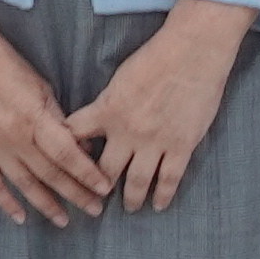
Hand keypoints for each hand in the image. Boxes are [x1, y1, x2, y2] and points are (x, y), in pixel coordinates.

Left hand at [67, 0, 252, 215]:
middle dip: (97, 186)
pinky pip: (170, 179)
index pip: (75, 137)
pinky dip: (163, 195)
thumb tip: (99, 120)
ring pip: (137, 182)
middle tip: (97, 197)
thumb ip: (108, 103)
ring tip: (129, 207)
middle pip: (104, 170)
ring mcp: (156, 142)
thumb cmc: (155, 56)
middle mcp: (127, 131)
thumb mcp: (119, 78)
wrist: (193, 51)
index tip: (66, 163)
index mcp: (107, 110)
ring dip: (131, 198)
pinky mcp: (182, 146)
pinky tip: (159, 204)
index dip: (67, 152)